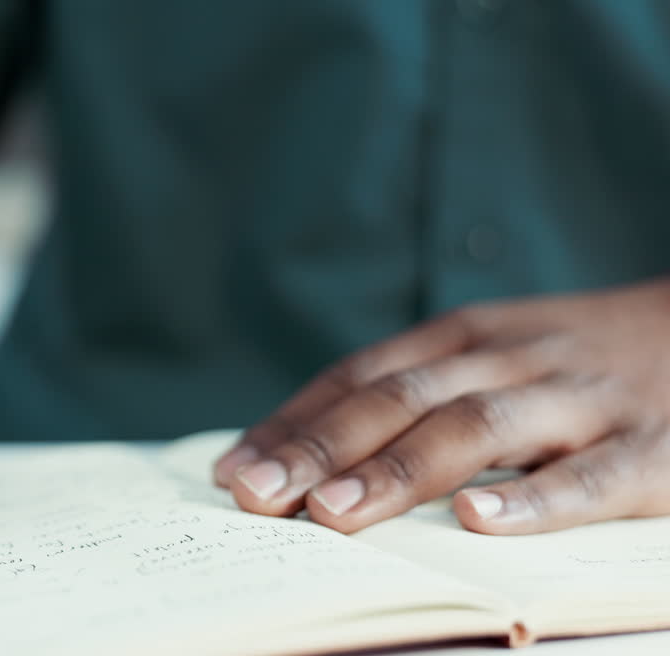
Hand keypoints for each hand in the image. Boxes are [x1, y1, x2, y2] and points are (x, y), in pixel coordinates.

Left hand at [214, 280, 669, 534]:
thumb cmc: (578, 362)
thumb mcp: (493, 356)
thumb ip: (416, 393)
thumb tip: (310, 452)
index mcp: (464, 337)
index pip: (357, 378)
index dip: (292, 424)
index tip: (231, 471)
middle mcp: (510, 358)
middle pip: (398, 400)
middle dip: (319, 448)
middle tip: (256, 497)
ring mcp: (579, 398)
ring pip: (477, 428)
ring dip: (398, 471)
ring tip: (333, 513)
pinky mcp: (651, 448)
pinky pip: (590, 478)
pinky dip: (534, 500)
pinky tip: (481, 522)